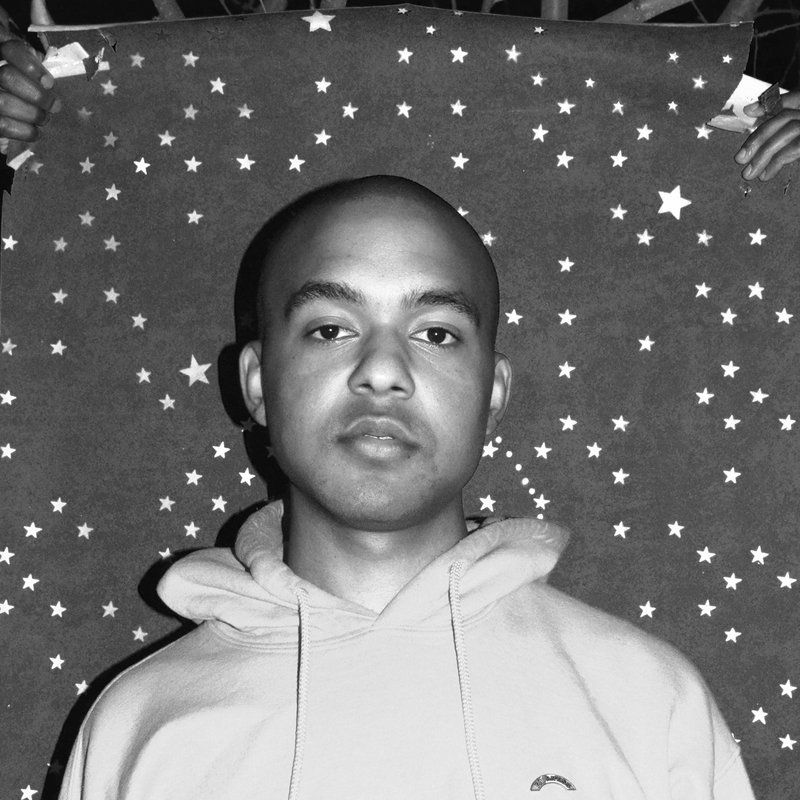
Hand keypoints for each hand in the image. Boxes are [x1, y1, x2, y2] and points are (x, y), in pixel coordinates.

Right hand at [0, 14, 59, 157]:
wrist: (6, 96)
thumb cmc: (20, 73)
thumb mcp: (22, 53)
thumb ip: (31, 51)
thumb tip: (49, 57)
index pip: (9, 50)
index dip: (28, 65)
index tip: (50, 82)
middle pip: (7, 79)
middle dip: (36, 96)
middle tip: (55, 106)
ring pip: (2, 103)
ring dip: (30, 115)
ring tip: (44, 120)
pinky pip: (1, 126)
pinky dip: (20, 132)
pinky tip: (33, 133)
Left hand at [735, 90, 799, 180]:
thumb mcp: (798, 135)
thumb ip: (784, 123)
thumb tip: (751, 111)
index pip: (794, 99)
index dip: (770, 103)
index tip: (748, 111)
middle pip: (785, 118)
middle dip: (759, 137)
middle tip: (739, 158)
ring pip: (788, 132)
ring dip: (764, 153)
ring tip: (749, 173)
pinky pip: (794, 148)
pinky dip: (777, 161)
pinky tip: (766, 174)